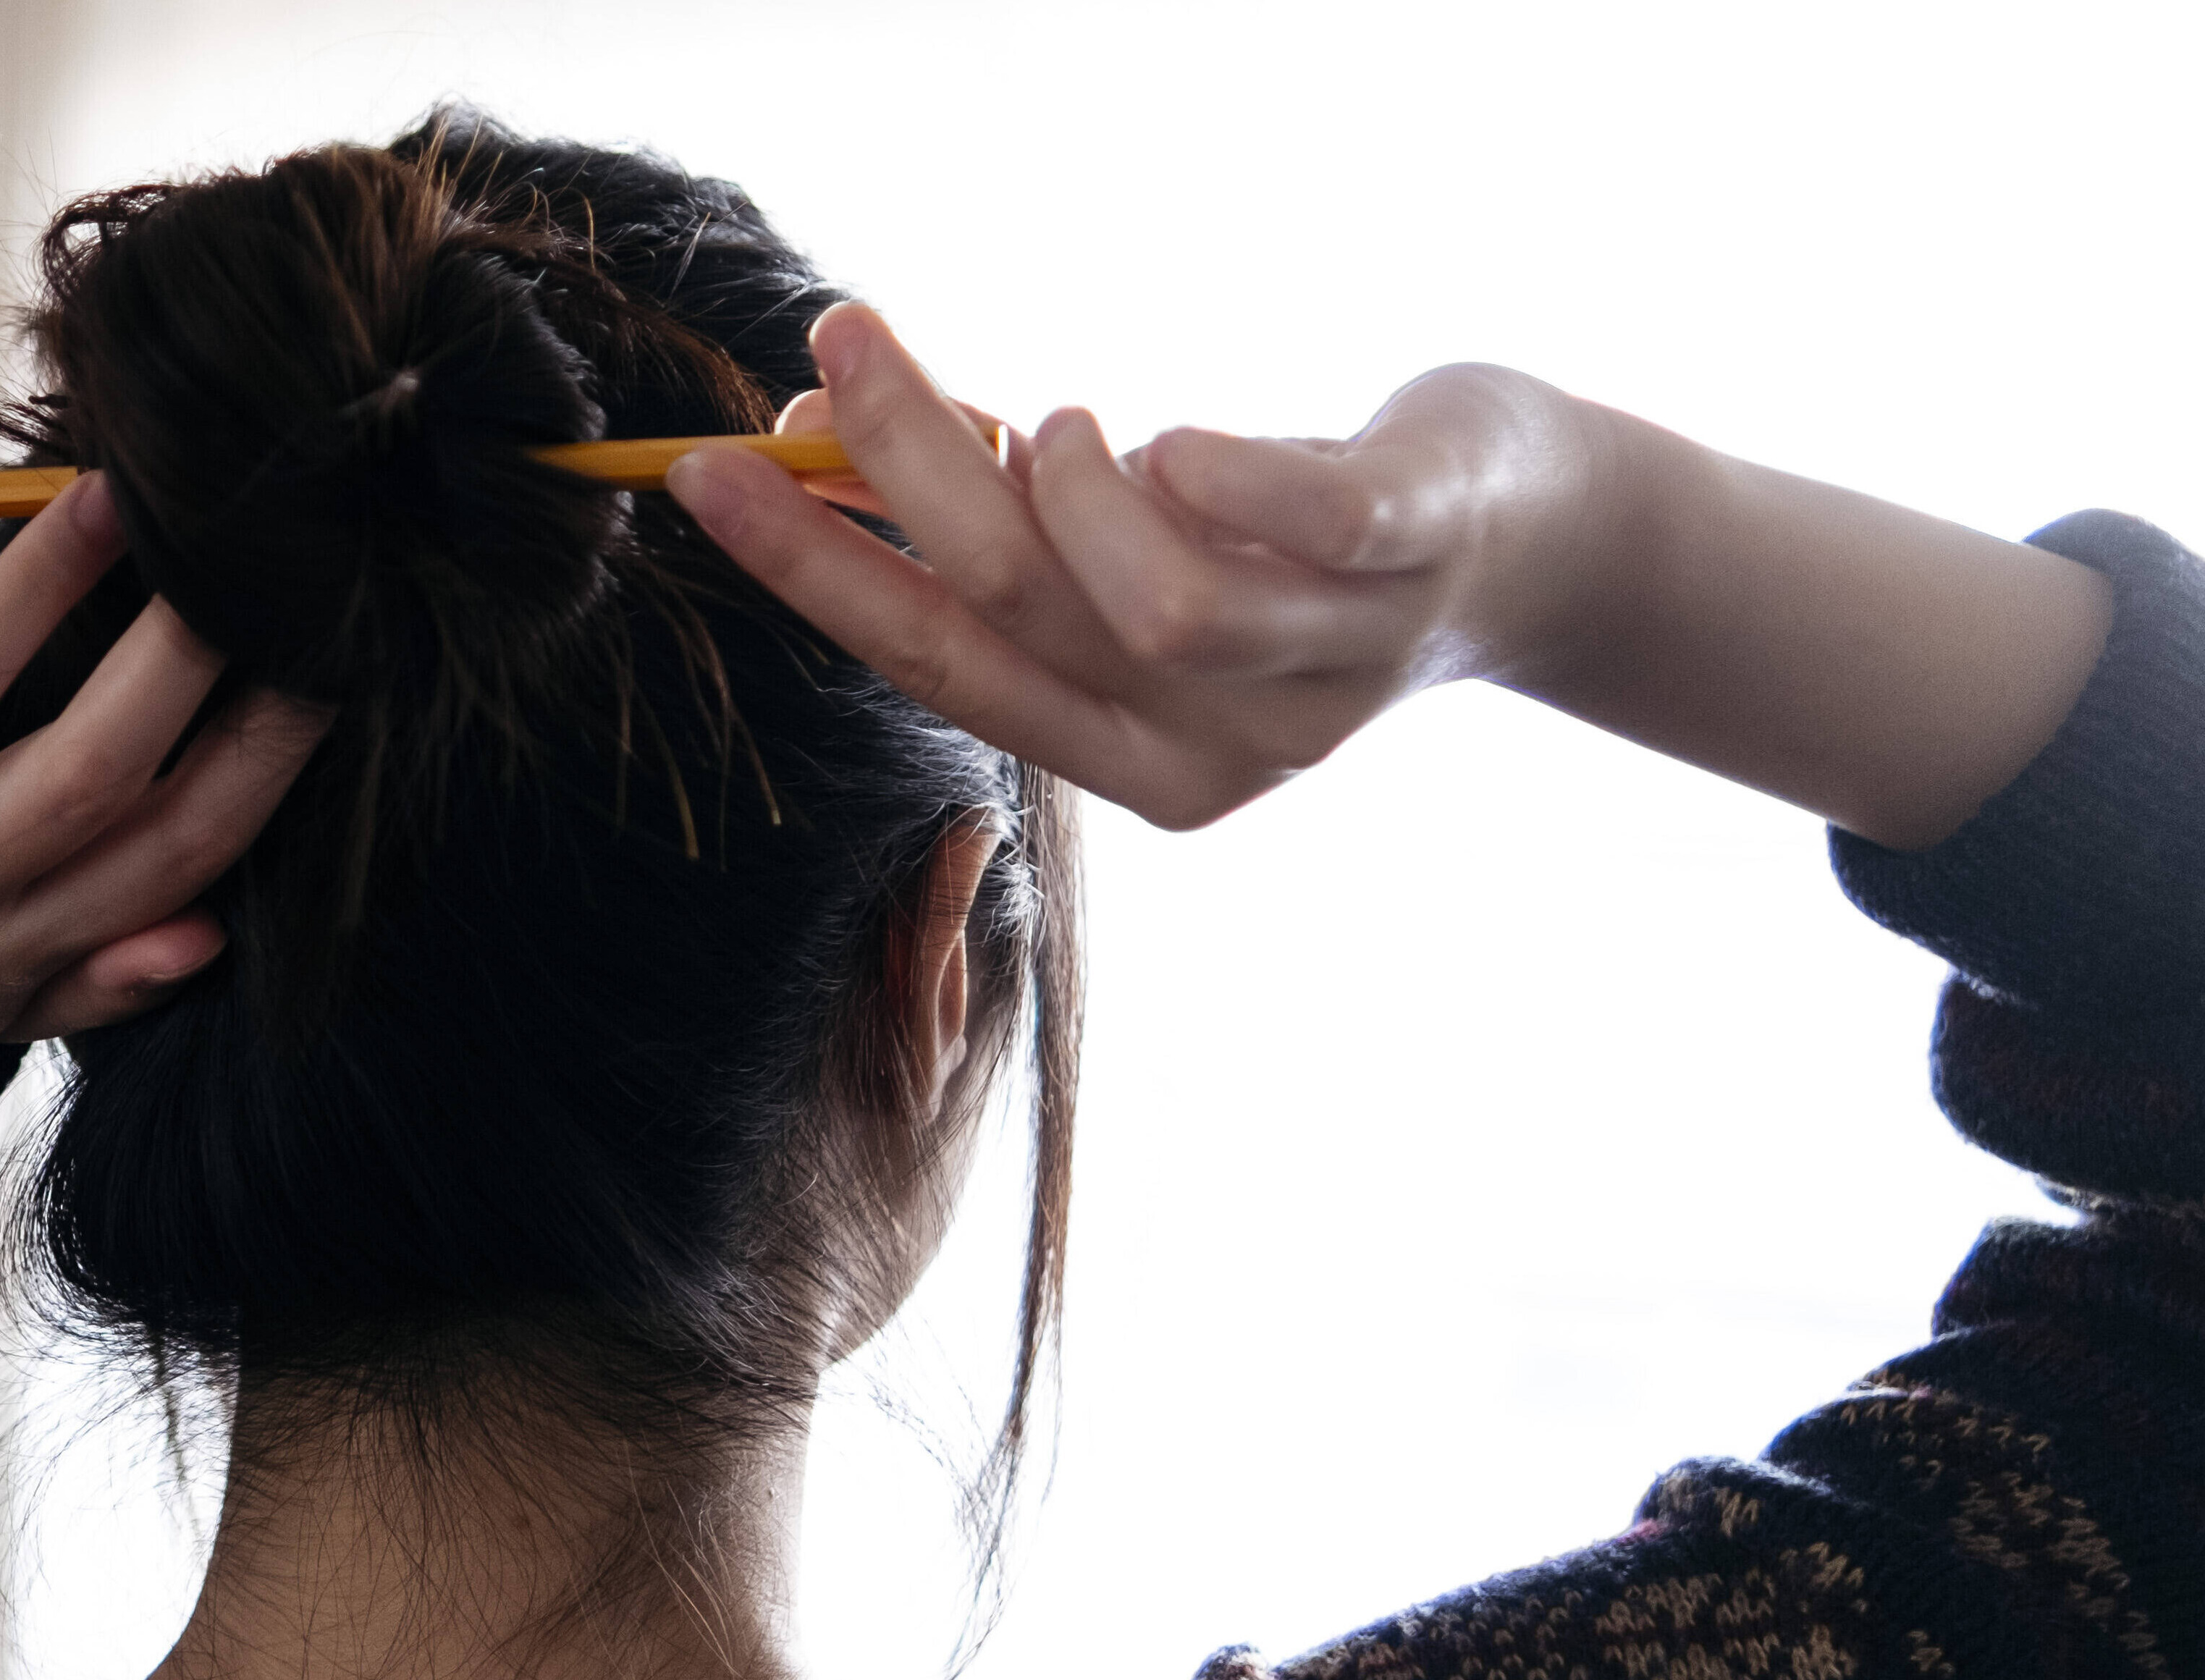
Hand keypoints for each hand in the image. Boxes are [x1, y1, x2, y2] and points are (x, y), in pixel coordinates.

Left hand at [0, 474, 333, 1041]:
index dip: (253, 765)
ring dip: (31, 602)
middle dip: (166, 664)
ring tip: (100, 500)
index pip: (159, 859)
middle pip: (70, 787)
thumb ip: (99, 974)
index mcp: (3, 953)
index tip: (318, 660)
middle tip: (227, 552)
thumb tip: (206, 937)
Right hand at [670, 306, 1617, 829]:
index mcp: (1132, 764)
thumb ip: (995, 520)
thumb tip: (813, 438)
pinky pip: (1305, 528)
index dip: (809, 568)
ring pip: (1151, 611)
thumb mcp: (1131, 547)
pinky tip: (1168, 440)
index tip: (705, 471)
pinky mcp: (1418, 561)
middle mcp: (1224, 751)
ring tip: (1050, 416)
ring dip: (1061, 489)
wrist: (1544, 545)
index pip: (935, 667)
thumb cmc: (1298, 533)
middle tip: (836, 345)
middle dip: (903, 474)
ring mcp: (1330, 669)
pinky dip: (1215, 473)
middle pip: (1018, 622)